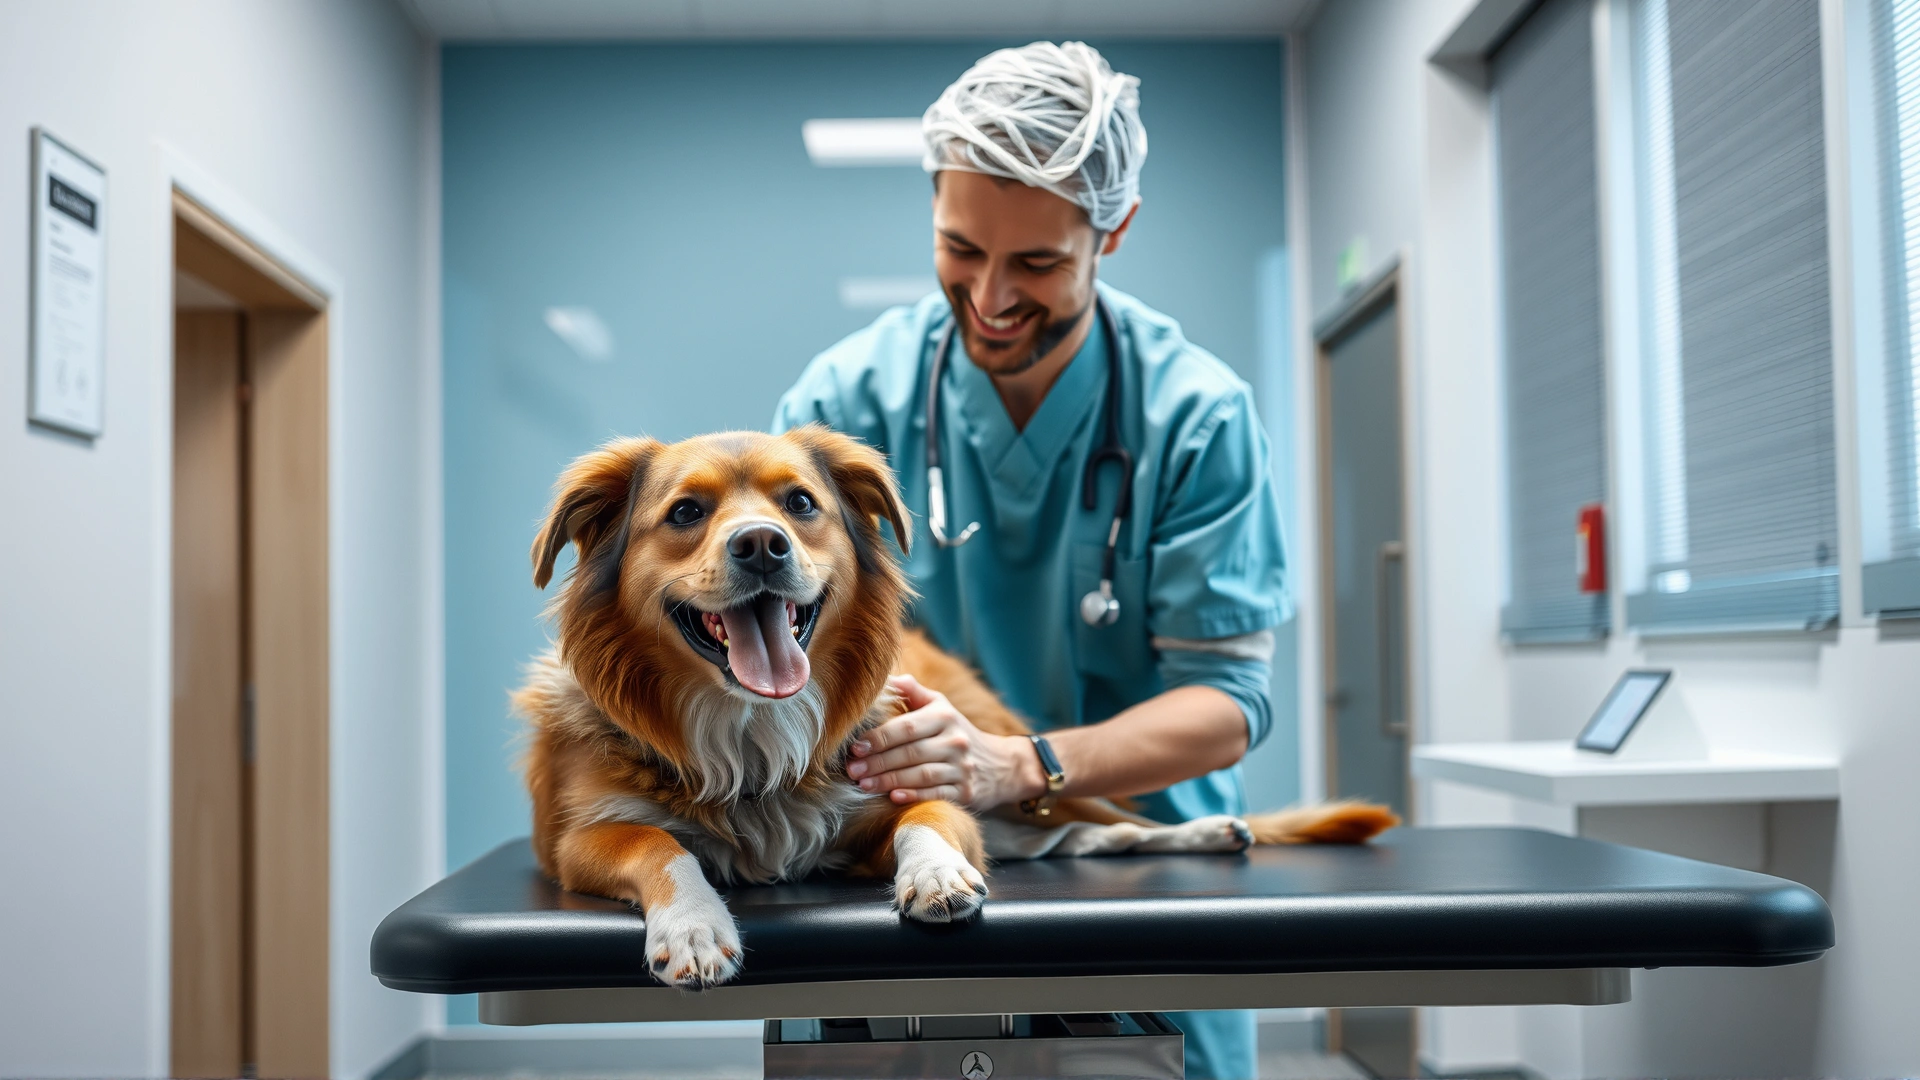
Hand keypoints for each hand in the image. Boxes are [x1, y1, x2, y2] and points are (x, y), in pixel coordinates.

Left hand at [847, 675, 1043, 809]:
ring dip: (889, 781)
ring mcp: (962, 768)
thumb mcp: (941, 707)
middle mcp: (955, 741)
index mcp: (944, 717)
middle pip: (910, 753)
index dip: (879, 738)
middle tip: (852, 771)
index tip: (855, 747)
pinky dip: (913, 796)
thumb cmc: (957, 732)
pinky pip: (936, 793)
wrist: (1002, 764)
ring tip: (864, 785)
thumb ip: (913, 693)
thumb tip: (885, 679)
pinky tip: (893, 798)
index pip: (907, 727)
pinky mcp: (966, 792)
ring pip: (920, 774)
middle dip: (877, 762)